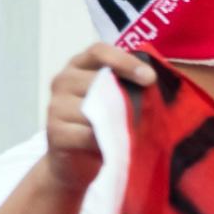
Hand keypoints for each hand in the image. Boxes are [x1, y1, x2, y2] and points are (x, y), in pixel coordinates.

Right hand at [40, 44, 155, 190]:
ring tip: (133, 132)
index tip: (150, 77)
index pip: (99, 51)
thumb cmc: (105, 124)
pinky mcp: (54, 132)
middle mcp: (63, 81)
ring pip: (94, 109)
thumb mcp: (117, 101)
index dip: (124, 61)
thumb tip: (159, 82)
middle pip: (97, 80)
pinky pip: (86, 134)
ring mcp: (55, 106)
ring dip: (118, 122)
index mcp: (80, 66)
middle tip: (148, 112)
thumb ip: (131, 87)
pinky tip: (115, 146)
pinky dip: (105, 141)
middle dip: (126, 96)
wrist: (76, 161)